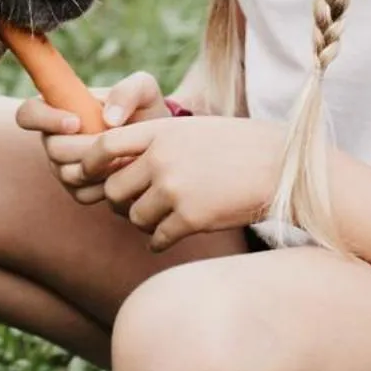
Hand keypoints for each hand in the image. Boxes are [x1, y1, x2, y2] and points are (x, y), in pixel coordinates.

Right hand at [15, 69, 169, 203]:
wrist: (159, 143)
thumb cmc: (145, 110)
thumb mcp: (144, 90)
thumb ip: (128, 91)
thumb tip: (108, 119)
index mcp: (58, 107)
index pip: (28, 113)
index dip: (45, 119)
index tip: (76, 122)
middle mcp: (53, 139)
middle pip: (53, 149)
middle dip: (86, 148)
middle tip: (116, 144)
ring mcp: (63, 167)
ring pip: (68, 174)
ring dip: (99, 167)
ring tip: (125, 156)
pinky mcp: (78, 189)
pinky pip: (82, 194)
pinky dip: (105, 186)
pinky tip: (124, 174)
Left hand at [77, 114, 284, 249]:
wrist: (281, 167)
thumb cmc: (238, 147)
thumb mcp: (193, 130)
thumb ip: (156, 143)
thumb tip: (116, 163)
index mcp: (160, 130)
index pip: (103, 145)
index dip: (89, 163)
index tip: (88, 175)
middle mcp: (161, 159)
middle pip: (112, 189)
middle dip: (118, 201)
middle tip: (132, 204)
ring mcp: (175, 189)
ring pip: (133, 217)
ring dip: (141, 222)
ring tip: (158, 219)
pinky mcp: (191, 219)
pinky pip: (156, 238)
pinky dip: (158, 240)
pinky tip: (170, 236)